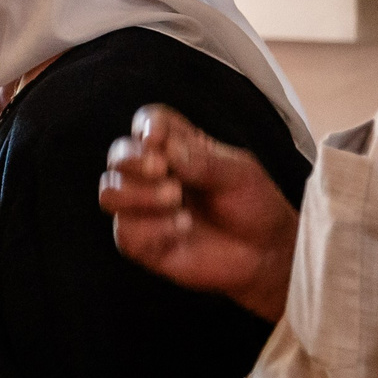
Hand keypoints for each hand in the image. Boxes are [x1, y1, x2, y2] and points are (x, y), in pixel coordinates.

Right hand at [98, 104, 298, 320]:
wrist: (267, 253)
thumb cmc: (254, 206)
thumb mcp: (239, 175)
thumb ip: (203, 161)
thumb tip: (164, 149)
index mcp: (178, 148)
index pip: (148, 123)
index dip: (146, 126)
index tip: (157, 139)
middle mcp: (154, 176)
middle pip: (118, 154)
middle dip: (132, 159)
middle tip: (162, 169)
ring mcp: (146, 210)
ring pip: (110, 192)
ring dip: (137, 193)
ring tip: (175, 198)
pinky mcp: (145, 244)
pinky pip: (125, 232)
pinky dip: (153, 228)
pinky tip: (183, 228)